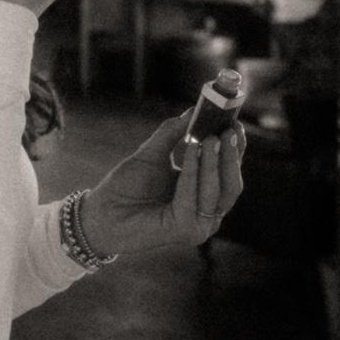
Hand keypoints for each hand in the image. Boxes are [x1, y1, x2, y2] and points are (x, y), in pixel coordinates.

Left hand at [76, 112, 246, 256]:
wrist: (103, 212)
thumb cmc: (127, 186)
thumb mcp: (152, 153)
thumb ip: (172, 133)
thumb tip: (193, 110)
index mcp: (204, 195)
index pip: (229, 173)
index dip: (235, 150)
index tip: (235, 124)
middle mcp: (207, 212)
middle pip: (231, 184)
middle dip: (231, 156)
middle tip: (228, 130)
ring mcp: (199, 224)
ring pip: (218, 191)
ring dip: (215, 162)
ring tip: (210, 137)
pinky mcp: (185, 230)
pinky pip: (194, 197)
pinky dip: (193, 171)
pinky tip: (191, 150)